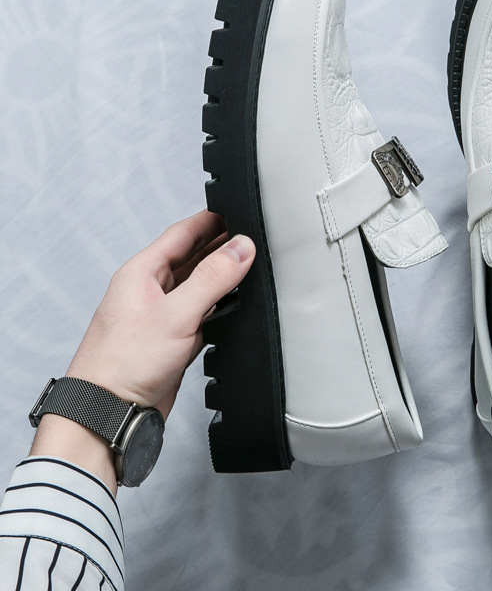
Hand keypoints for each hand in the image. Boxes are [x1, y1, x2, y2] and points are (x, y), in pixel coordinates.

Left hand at [31, 210, 254, 489]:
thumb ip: (212, 278)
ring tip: (248, 267)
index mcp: (141, 273)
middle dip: (219, 246)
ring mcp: (160, 316)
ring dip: (221, 277)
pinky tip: (233, 306)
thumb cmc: (121, 365)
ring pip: (197, 286)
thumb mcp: (176, 314)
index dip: (210, 221)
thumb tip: (240, 248)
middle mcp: (150, 291)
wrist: (108, 414)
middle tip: (248, 237)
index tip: (235, 212)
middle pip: (191, 258)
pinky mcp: (171, 340)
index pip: (182, 234)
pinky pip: (200, 313)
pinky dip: (219, 307)